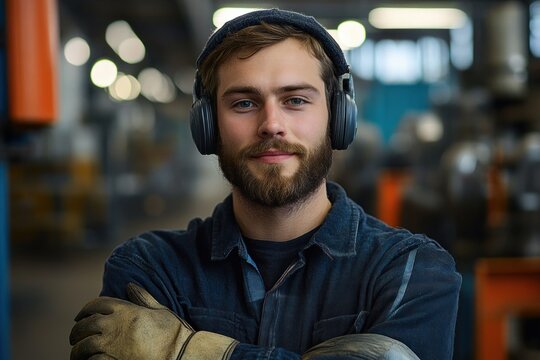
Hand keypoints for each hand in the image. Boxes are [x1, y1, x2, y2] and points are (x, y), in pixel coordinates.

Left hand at [70, 283, 237, 359]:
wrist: (181, 354)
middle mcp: (116, 326)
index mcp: (127, 311)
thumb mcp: (160, 311)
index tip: (80, 316)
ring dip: (77, 349)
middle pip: (86, 324)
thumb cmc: (174, 333)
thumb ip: (143, 298)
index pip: (97, 304)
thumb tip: (130, 285)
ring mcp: (114, 346)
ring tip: (76, 352)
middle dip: (77, 330)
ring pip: (84, 345)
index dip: (85, 309)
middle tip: (74, 337)